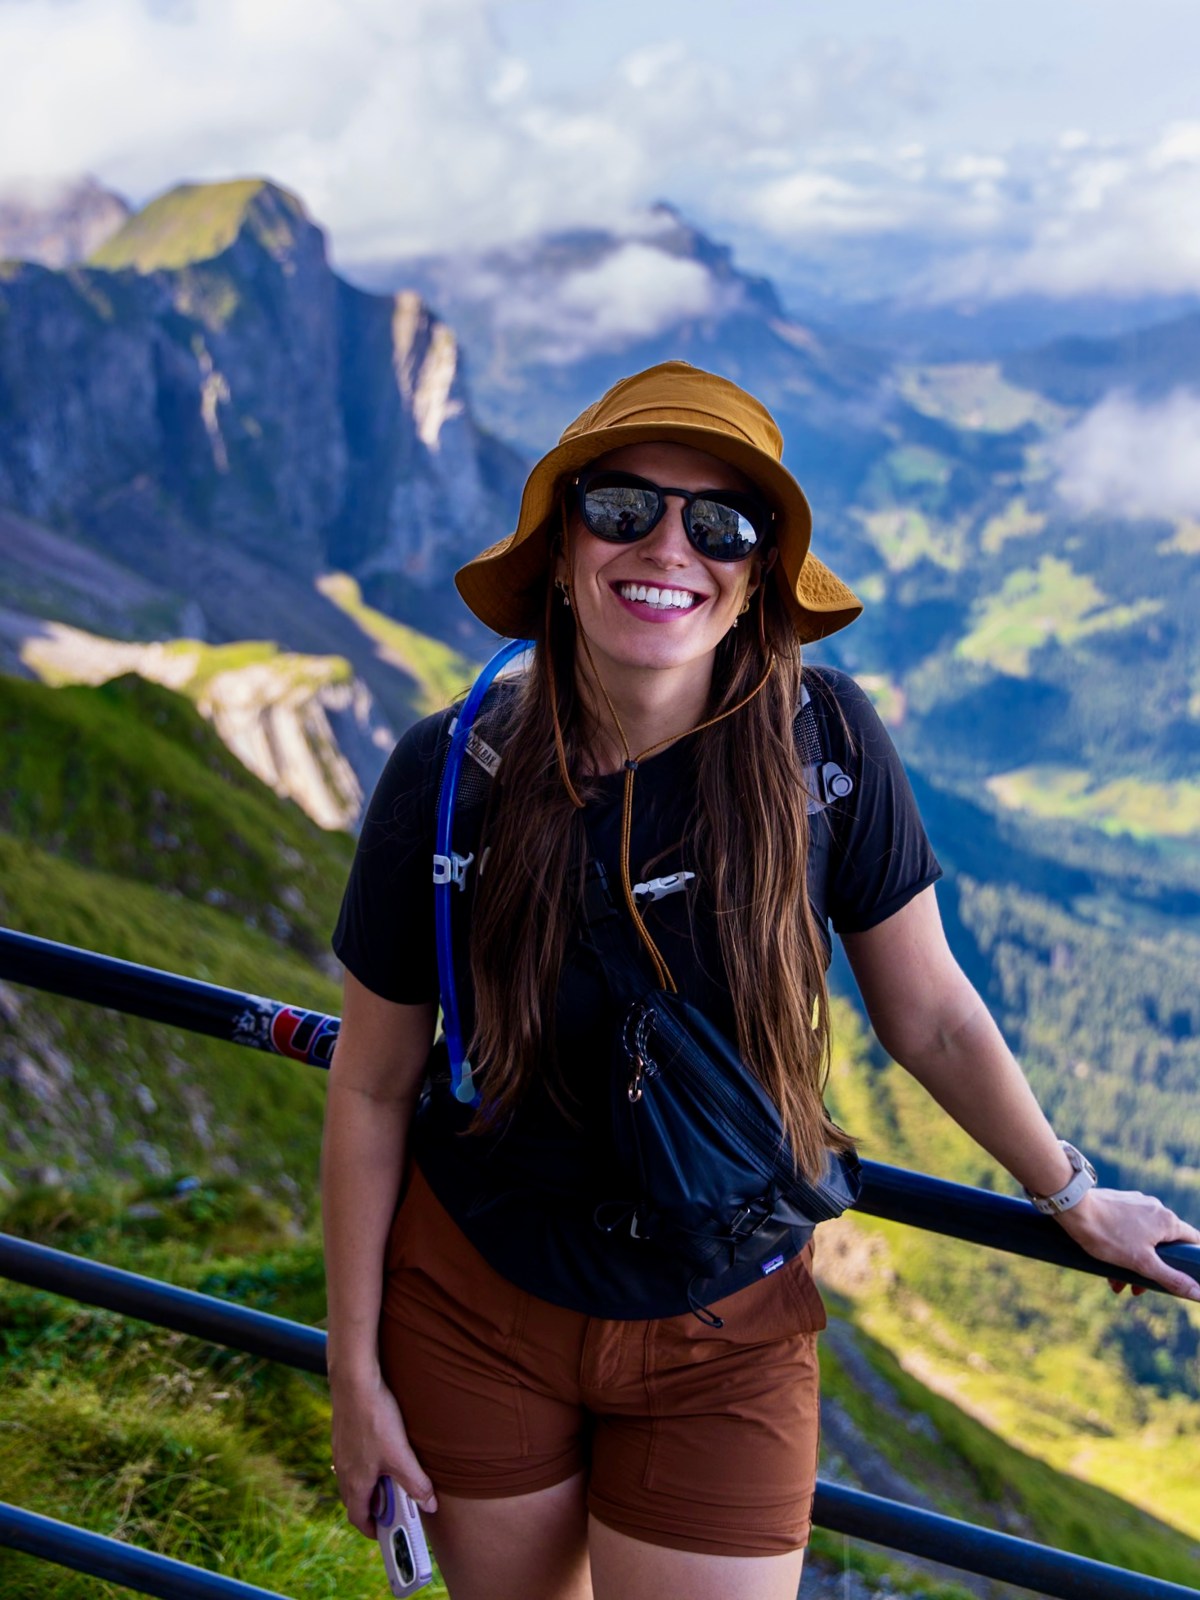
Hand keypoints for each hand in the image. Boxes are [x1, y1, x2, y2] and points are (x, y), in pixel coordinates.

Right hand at [330, 1371, 437, 1536]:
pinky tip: (383, 1448)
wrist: (355, 1382)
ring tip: (393, 1475)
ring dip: (371, 1484)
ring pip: (354, 1478)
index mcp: (355, 1482)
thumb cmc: (375, 1419)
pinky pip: (353, 1459)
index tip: (384, 1532)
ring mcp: (341, 1451)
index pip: (358, 1517)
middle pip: (355, 1499)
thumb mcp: (401, 1455)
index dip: (371, 1528)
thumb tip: (430, 1505)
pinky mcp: (343, 1435)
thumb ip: (416, 1483)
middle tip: (395, 1504)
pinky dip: (367, 1464)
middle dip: (374, 1506)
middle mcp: (343, 1470)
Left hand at [1054, 1187, 1199, 1301]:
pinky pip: (1127, 1230)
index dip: (1191, 1260)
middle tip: (1137, 1290)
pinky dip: (1121, 1249)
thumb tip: (1199, 1293)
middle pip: (1164, 1244)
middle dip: (1152, 1270)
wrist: (1073, 1208)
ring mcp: (1135, 1204)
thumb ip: (1172, 1279)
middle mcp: (1155, 1208)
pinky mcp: (1118, 1203)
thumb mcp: (1142, 1263)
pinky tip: (1105, 1267)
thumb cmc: (1108, 1235)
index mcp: (1167, 1221)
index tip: (1183, 1276)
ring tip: (1116, 1284)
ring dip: (1133, 1264)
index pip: (1193, 1240)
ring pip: (1143, 1239)